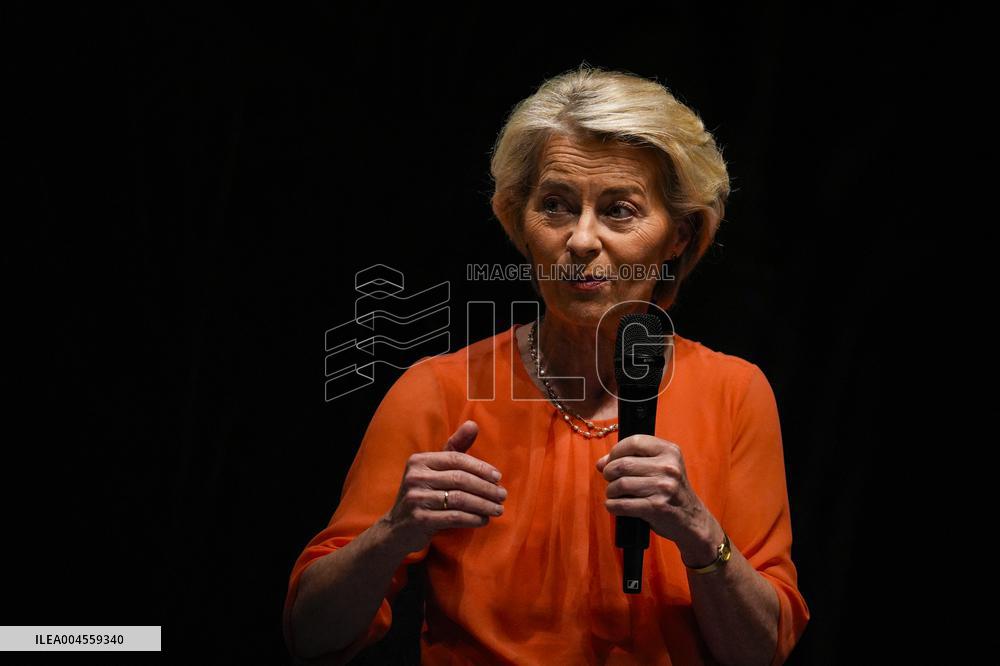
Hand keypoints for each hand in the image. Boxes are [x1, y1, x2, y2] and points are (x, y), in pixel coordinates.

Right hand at [384, 420, 506, 553]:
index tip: (498, 477)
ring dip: (483, 505)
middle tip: (502, 495)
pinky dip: (473, 518)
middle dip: (486, 488)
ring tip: (498, 509)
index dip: (480, 468)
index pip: (457, 459)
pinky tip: (484, 520)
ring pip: (459, 499)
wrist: (398, 528)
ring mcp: (415, 499)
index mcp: (419, 461)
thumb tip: (473, 424)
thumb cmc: (424, 494)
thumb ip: (455, 447)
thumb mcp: (435, 469)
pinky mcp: (419, 519)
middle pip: (460, 479)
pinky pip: (454, 517)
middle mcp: (415, 477)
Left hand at [596, 434, 717, 562]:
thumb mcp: (661, 469)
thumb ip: (633, 460)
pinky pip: (623, 504)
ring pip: (621, 484)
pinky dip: (612, 506)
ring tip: (613, 494)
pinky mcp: (657, 507)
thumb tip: (601, 463)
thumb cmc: (671, 492)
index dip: (616, 451)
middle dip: (609, 472)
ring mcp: (664, 487)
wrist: (692, 519)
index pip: (634, 441)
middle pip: (623, 464)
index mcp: (670, 451)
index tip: (611, 461)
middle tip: (610, 479)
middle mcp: (669, 467)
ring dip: (610, 491)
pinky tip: (614, 506)